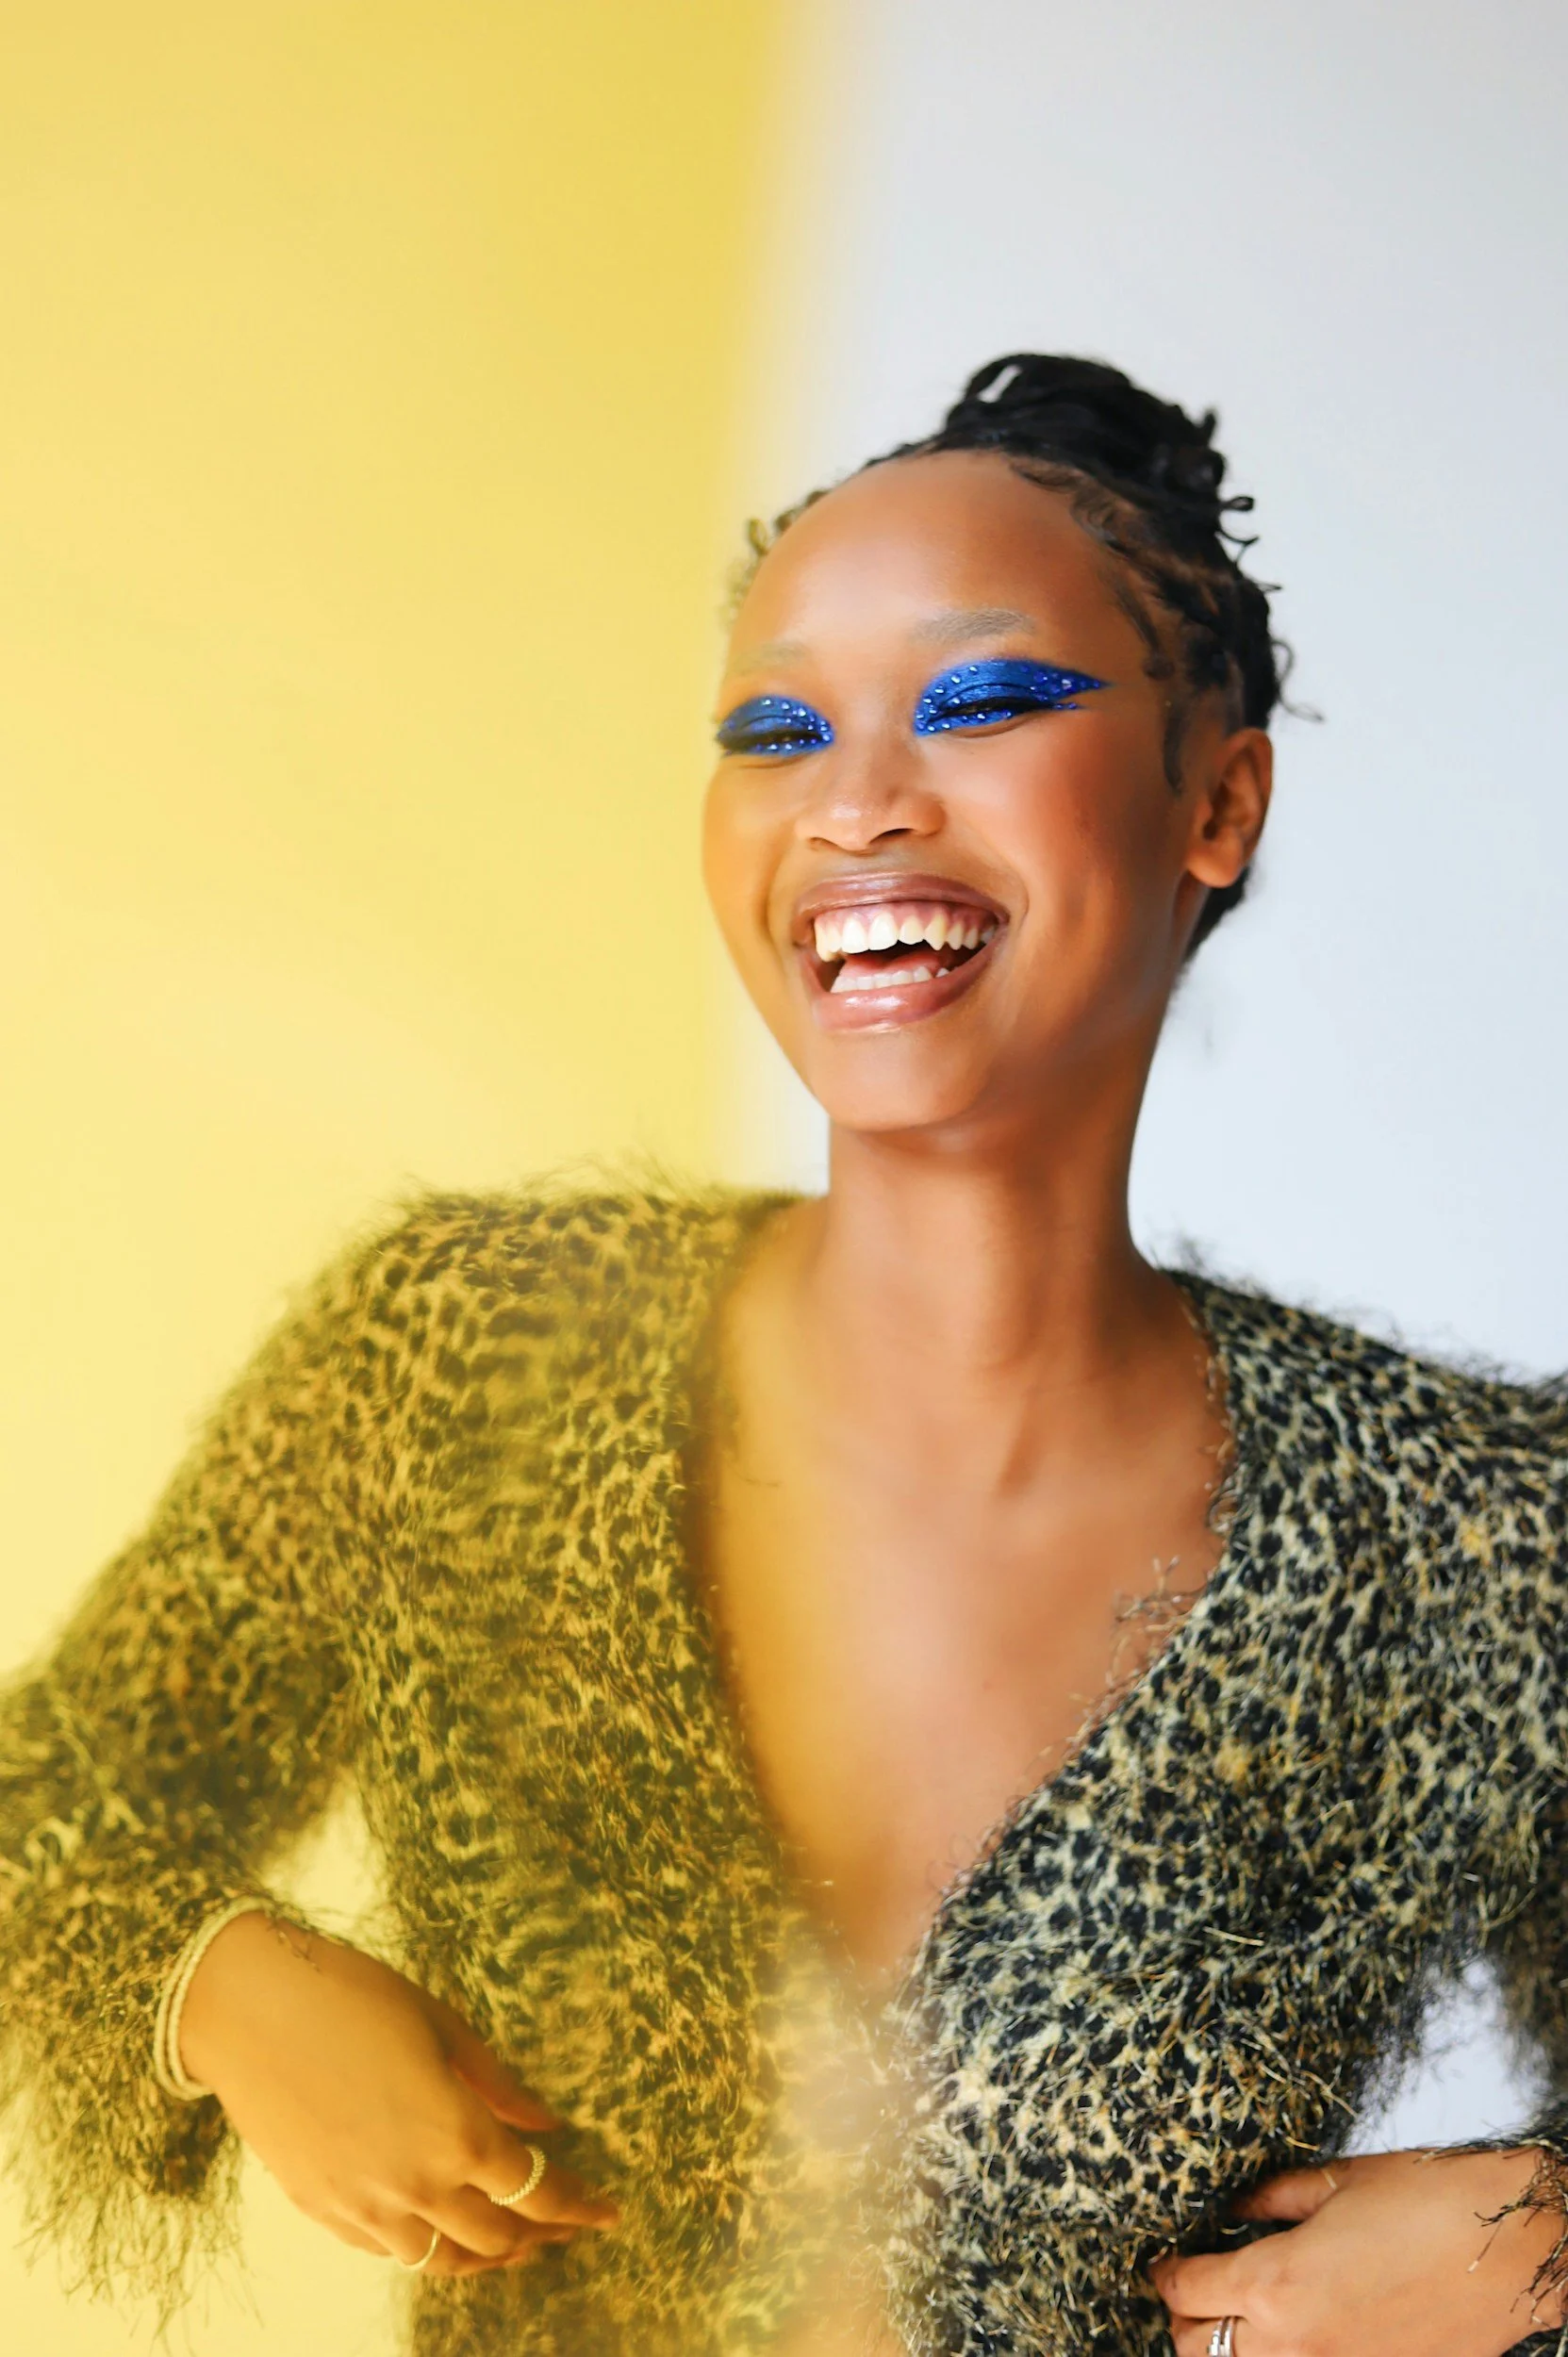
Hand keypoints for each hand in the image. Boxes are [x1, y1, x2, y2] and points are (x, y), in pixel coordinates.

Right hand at [178, 1912, 617, 2275]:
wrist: (252, 2010)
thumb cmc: (354, 1997)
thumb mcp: (443, 2026)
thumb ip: (499, 2085)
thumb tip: (546, 2122)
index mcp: (456, 2134)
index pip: (535, 2190)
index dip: (577, 2205)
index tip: (607, 2211)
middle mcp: (416, 2185)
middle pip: (497, 2237)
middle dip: (541, 2235)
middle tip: (566, 2225)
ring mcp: (366, 2207)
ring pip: (443, 2260)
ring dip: (486, 2256)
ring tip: (513, 2244)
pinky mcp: (324, 2210)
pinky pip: (390, 2252)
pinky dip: (427, 2250)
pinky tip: (441, 2234)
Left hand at [1151, 2149, 1563, 2356]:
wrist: (1510, 2250)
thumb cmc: (1426, 2201)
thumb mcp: (1335, 2183)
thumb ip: (1269, 2199)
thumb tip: (1231, 2207)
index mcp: (1276, 2281)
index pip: (1187, 2289)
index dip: (1164, 2271)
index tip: (1161, 2260)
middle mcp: (1293, 2342)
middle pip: (1197, 2347)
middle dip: (1185, 2315)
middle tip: (1193, 2286)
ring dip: (1225, 2348)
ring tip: (1232, 2315)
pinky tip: (1286, 2333)